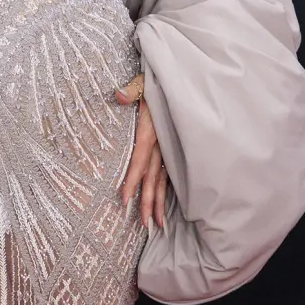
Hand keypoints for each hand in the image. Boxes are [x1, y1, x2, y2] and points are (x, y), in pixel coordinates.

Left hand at [114, 72, 167, 230]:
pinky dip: (167, 192)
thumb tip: (117, 95)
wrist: (186, 80)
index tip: (124, 199)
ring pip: (164, 180)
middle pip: (153, 177)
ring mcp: (171, 148)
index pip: (140, 160)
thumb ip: (133, 90)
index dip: (132, 180)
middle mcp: (162, 144)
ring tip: (156, 225)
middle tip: (143, 225)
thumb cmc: (162, 81)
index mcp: (152, 130)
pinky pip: (171, 174)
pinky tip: (164, 206)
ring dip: (159, 203)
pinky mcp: (175, 149)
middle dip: (147, 202)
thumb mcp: (145, 81)